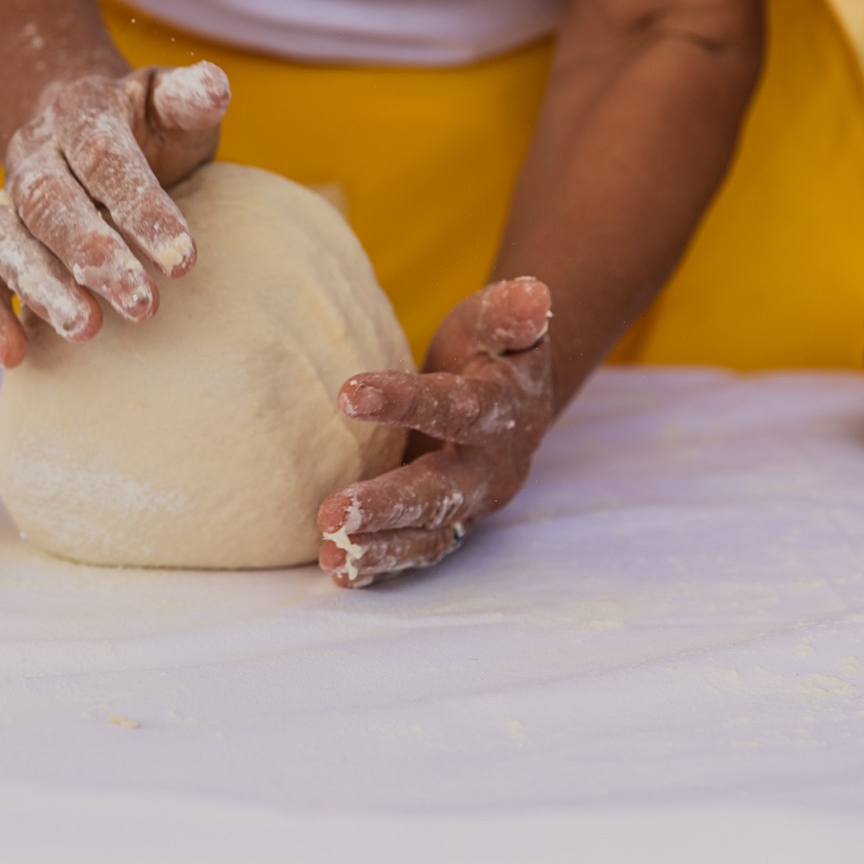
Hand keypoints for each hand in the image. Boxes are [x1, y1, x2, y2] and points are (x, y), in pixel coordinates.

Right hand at [0, 62, 230, 366]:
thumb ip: (190, 97)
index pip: (105, 158)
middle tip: (143, 306)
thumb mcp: (170, 104)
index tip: (185, 260)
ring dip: (42, 289)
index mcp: (79, 114)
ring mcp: (8, 203)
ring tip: (86, 331)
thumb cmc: (144, 126)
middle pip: (51, 204)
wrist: (81, 133)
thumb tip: (217, 84)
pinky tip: (14, 357)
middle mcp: (35, 157)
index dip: (142, 208)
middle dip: (94, 257)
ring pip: (8, 243)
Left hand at [317, 278, 554, 587]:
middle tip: (334, 512)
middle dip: (389, 503)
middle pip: (441, 490)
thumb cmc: (493, 351)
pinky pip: (418, 550)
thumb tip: (533, 293)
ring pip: (429, 532)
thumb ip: (514, 313)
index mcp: (504, 412)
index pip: (457, 408)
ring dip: (380, 546)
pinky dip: (381, 565)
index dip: (405, 399)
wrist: (510, 397)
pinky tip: (338, 571)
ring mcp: (471, 504)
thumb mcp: (504, 324)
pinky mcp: (448, 524)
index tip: (348, 393)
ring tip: (330, 551)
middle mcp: (491, 467)